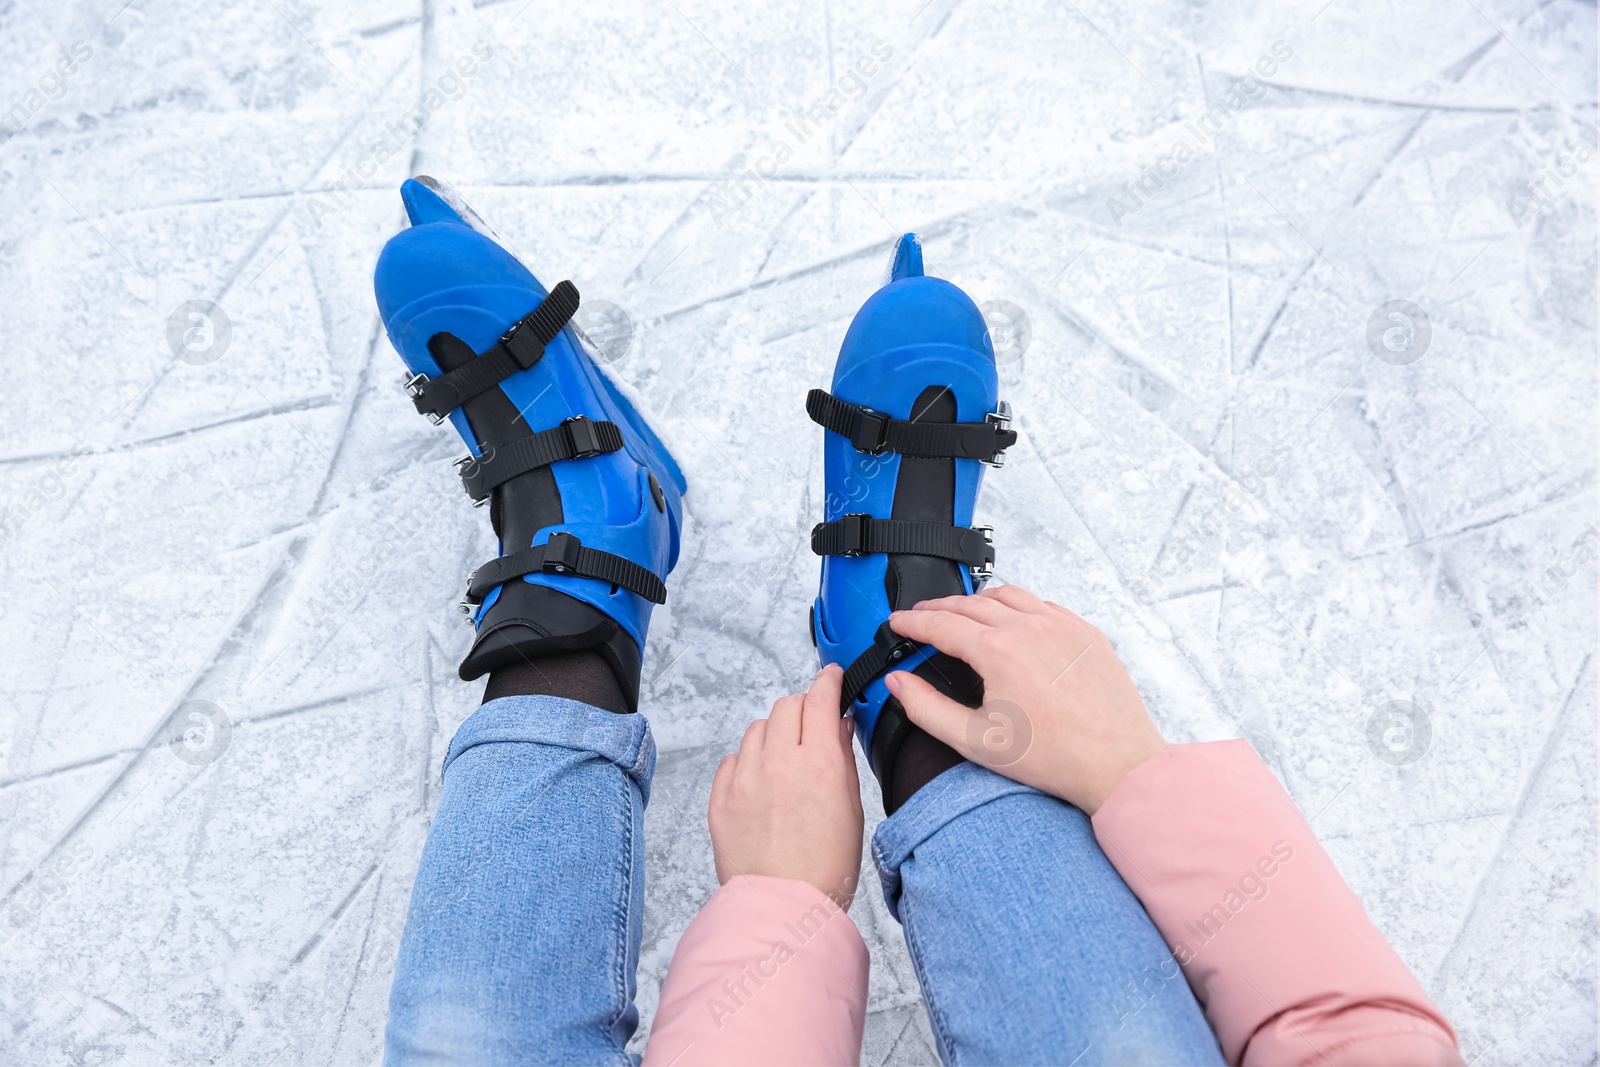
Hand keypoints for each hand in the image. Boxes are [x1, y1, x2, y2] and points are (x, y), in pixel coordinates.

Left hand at [708, 665, 864, 907]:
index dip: (828, 681)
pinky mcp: (720, 797)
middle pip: (786, 706)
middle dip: (802, 708)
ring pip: (757, 728)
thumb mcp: (851, 808)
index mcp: (818, 763)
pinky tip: (761, 783)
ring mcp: (744, 779)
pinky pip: (732, 759)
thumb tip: (838, 725)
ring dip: (773, 734)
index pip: (820, 699)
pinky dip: (747, 762)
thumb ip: (842, 758)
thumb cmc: (824, 868)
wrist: (784, 908)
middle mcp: (778, 763)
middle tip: (811, 726)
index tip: (831, 677)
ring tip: (785, 761)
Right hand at [883, 584, 1163, 814]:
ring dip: (978, 600)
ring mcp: (1062, 625)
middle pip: (971, 603)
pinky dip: (1019, 606)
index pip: (942, 624)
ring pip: (1009, 595)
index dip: (913, 622)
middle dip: (940, 607)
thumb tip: (899, 682)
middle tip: (923, 617)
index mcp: (999, 651)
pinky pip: (1044, 605)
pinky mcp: (1086, 633)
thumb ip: (926, 708)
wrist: (1116, 764)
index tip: (899, 622)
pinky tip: (1013, 621)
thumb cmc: (1055, 758)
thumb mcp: (975, 742)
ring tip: (962, 612)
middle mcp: (1031, 628)